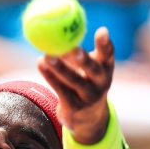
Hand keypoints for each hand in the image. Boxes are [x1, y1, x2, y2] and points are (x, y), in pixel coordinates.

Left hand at [37, 26, 114, 145]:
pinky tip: (40, 64)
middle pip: (93, 70)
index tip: (102, 31)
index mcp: (106, 69)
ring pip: (73, 80)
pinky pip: (59, 89)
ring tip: (47, 56)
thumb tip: (59, 30)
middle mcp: (101, 83)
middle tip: (74, 48)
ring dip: (59, 68)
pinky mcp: (74, 106)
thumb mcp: (89, 68)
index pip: (109, 55)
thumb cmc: (86, 82)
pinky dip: (49, 76)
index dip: (106, 44)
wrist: (88, 118)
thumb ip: (77, 52)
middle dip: (84, 59)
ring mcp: (88, 96)